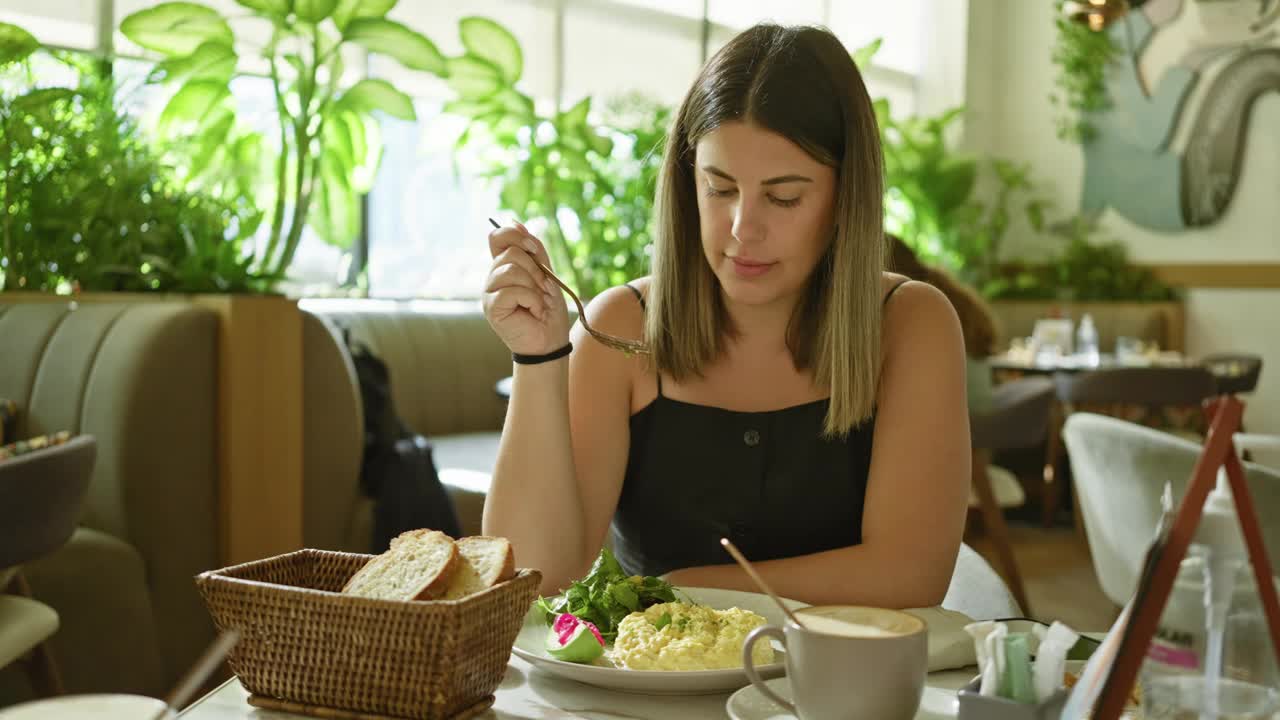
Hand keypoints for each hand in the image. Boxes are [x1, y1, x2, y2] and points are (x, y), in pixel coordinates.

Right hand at [482, 221, 570, 355]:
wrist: (551, 340)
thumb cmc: (548, 309)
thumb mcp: (547, 273)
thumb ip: (534, 250)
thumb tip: (516, 222)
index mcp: (504, 266)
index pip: (497, 236)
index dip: (514, 234)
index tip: (533, 248)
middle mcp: (493, 277)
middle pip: (510, 252)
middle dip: (535, 269)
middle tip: (542, 289)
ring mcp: (489, 292)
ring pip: (512, 270)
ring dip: (534, 287)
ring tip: (537, 302)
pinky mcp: (491, 307)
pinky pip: (512, 291)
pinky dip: (531, 300)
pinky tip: (532, 312)